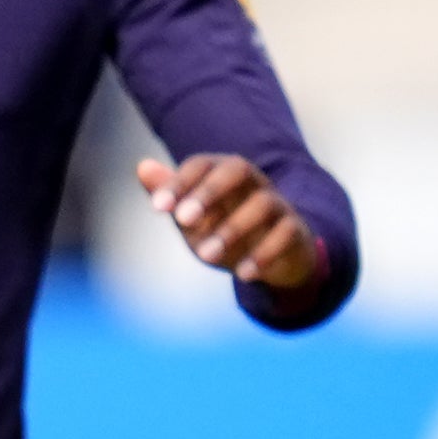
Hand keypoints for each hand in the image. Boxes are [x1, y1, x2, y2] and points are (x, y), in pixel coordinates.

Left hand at [136, 152, 322, 290]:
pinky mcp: (294, 230)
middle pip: (238, 169)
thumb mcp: (191, 218)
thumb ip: (170, 195)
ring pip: (263, 204)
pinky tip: (243, 274)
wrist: (267, 260)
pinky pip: (285, 234)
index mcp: (223, 174)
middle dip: (209, 191)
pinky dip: (264, 254)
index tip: (157, 208)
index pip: (202, 165)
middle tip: (182, 219)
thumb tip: (142, 167)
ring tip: (205, 256)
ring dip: (232, 230)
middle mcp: (253, 182)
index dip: (179, 182)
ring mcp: (277, 204)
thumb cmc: (222, 231)